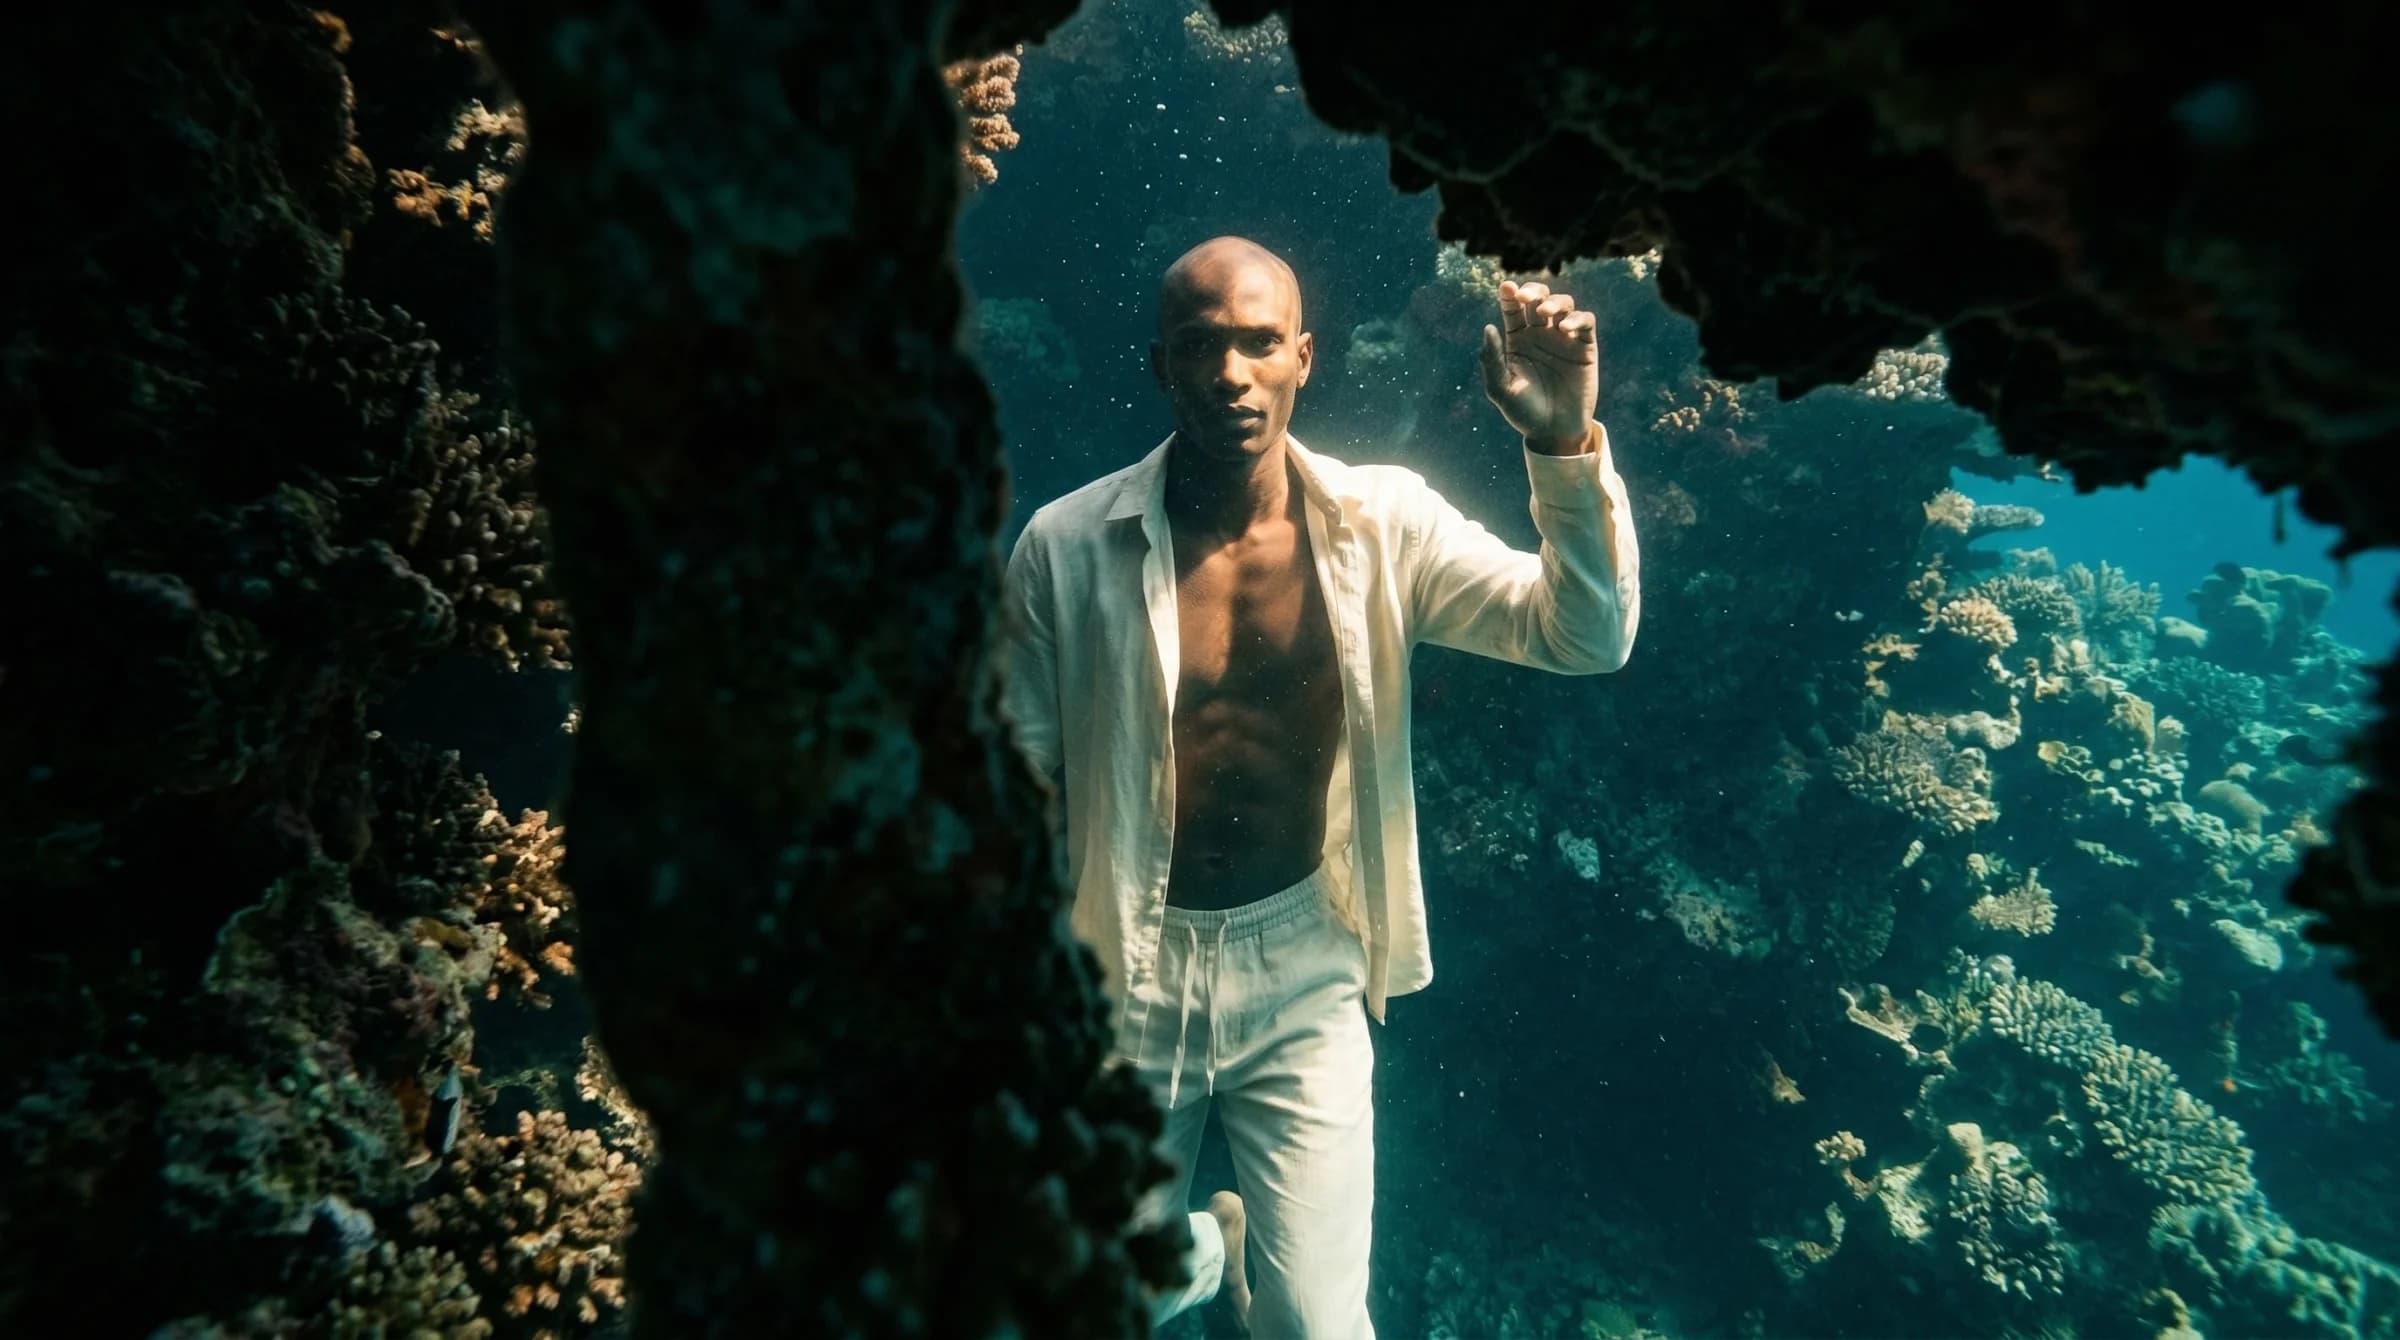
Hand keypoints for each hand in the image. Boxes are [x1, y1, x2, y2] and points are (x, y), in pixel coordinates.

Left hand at [1479, 279, 1598, 451]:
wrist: (1554, 432)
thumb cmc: (1523, 412)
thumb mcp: (1501, 389)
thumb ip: (1492, 360)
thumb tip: (1488, 327)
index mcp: (1517, 339)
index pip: (1513, 308)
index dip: (1509, 294)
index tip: (1506, 288)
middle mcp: (1540, 334)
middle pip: (1539, 299)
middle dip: (1533, 291)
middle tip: (1524, 297)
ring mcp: (1564, 339)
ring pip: (1563, 304)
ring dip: (1554, 302)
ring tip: (1544, 314)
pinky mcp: (1585, 347)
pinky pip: (1586, 321)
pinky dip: (1578, 318)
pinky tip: (1565, 328)